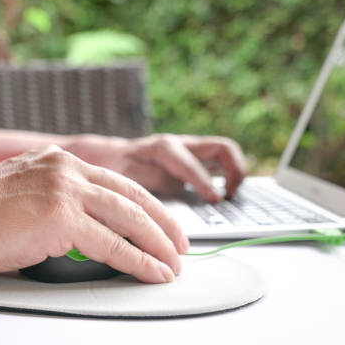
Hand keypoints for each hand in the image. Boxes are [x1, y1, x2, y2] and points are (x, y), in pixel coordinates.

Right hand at [0, 146, 188, 282]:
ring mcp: (65, 190)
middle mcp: (67, 168)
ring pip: (130, 217)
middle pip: (132, 195)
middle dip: (163, 223)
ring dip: (158, 243)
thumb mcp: (22, 190)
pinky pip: (113, 243)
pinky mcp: (61, 217)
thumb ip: (54, 199)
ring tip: (174, 263)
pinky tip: (153, 272)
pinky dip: (138, 261)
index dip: (146, 204)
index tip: (161, 223)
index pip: (116, 181)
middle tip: (180, 244)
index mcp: (58, 161)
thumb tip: (79, 226)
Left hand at [80, 134, 247, 202]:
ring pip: (225, 153)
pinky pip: (218, 164)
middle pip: (223, 148)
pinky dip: (227, 177)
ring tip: (232, 197)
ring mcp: (189, 150)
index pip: (192, 163)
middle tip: (231, 197)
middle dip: (234, 171)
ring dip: (235, 173)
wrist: (108, 156)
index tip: (215, 200)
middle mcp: (181, 144)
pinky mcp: (193, 160)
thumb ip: (149, 184)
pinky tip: (223, 197)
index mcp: (163, 148)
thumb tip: (172, 196)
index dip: (204, 183)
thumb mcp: (125, 177)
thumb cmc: (115, 167)